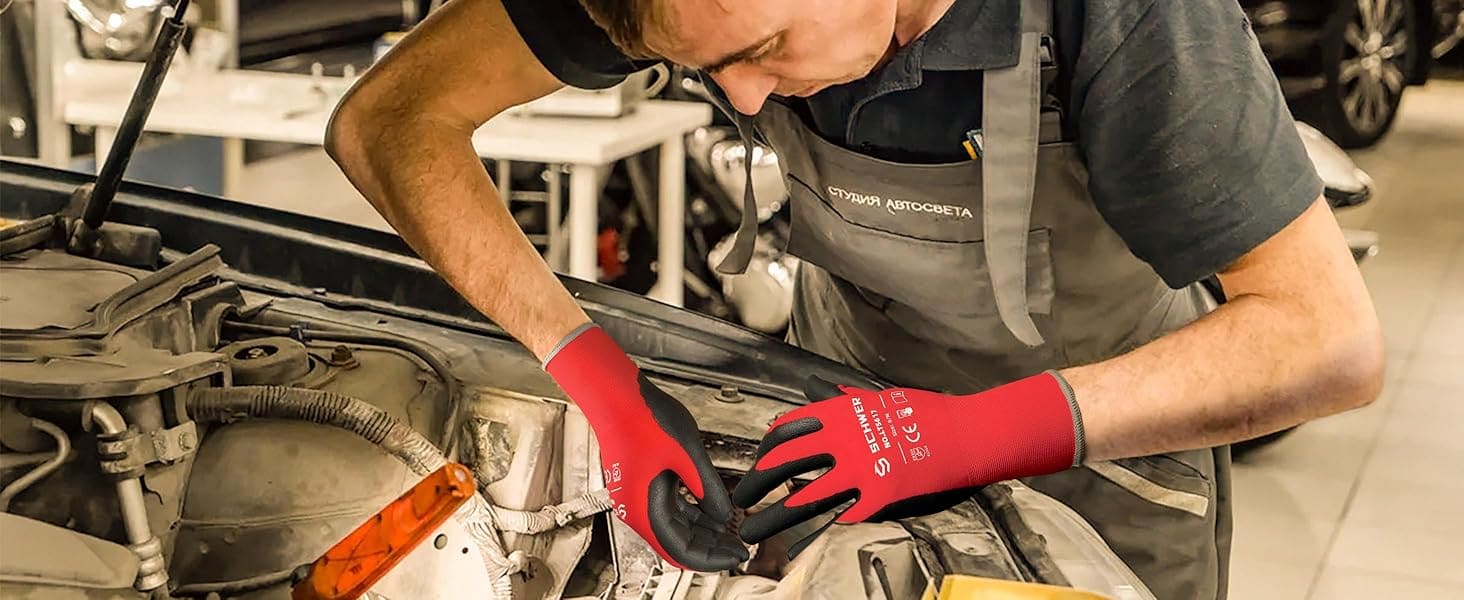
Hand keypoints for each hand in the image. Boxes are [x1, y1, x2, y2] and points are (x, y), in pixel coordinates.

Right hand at [544, 325, 748, 570]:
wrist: (616, 396)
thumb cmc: (644, 419)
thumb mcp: (688, 454)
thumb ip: (707, 488)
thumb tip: (725, 515)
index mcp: (644, 509)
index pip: (680, 551)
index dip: (711, 559)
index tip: (736, 556)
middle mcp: (637, 509)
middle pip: (677, 543)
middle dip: (710, 548)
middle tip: (739, 548)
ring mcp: (638, 497)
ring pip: (674, 527)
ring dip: (703, 532)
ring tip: (730, 532)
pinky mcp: (642, 483)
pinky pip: (669, 509)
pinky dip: (692, 514)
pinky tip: (712, 513)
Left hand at [731, 372, 1082, 554]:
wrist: (964, 433)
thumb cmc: (925, 413)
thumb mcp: (878, 397)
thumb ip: (845, 399)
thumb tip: (819, 391)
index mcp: (839, 414)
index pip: (787, 430)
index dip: (765, 450)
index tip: (757, 462)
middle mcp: (842, 440)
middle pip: (785, 463)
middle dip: (757, 482)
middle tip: (742, 498)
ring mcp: (859, 470)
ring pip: (805, 496)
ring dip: (775, 515)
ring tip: (755, 529)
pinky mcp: (878, 496)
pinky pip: (847, 513)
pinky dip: (832, 523)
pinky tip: (820, 533)